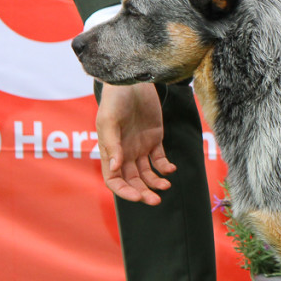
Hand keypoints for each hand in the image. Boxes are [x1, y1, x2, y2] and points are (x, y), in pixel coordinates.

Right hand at [95, 83, 176, 205]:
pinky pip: (160, 159)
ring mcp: (140, 147)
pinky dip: (166, 167)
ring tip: (166, 185)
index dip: (124, 192)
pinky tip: (171, 169)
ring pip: (148, 173)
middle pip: (133, 181)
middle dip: (143, 192)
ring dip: (156, 183)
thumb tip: (114, 168)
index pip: (114, 180)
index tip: (138, 197)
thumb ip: (112, 145)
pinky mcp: (154, 139)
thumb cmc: (115, 99)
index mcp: (109, 152)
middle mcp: (124, 153)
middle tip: (156, 200)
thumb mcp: (109, 120)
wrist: (133, 80)